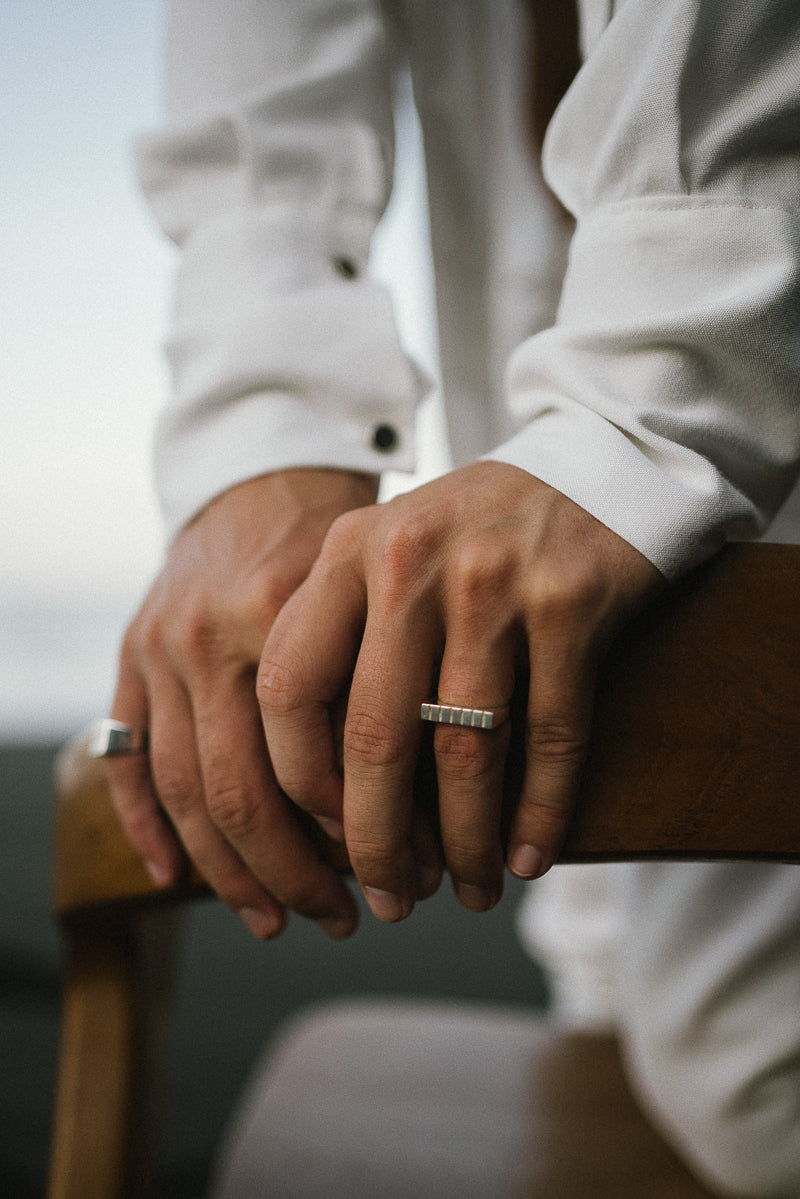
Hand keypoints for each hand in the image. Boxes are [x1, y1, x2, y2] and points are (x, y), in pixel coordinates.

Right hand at [107, 468, 376, 939]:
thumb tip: (439, 809)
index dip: (357, 835)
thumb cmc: (345, 541)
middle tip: (347, 918)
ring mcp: (160, 649)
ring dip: (229, 872)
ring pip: (183, 792)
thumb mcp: (383, 595)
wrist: (265, 473)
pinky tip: (176, 878)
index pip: (310, 766)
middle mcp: (209, 638)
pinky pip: (128, 759)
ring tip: (278, 918)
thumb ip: (392, 684)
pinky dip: (146, 827)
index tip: (407, 872)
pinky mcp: (131, 655)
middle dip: (295, 875)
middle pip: (240, 795)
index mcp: (281, 617)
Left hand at [258, 461, 662, 920]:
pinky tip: (530, 857)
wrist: (595, 467)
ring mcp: (493, 580)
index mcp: (348, 551)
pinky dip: (541, 811)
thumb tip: (320, 795)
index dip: (300, 782)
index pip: (287, 689)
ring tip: (469, 889)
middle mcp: (411, 561)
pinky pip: (551, 735)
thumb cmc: (477, 535)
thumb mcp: (390, 556)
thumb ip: (342, 639)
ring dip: (465, 841)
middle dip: (378, 841)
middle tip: (391, 897)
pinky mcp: (571, 602)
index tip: (325, 838)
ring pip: (467, 750)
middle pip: (375, 737)